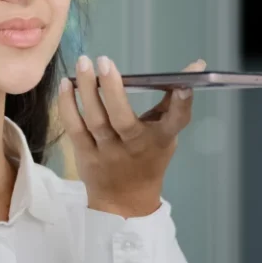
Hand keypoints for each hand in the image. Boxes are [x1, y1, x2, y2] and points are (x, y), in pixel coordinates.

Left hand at [57, 56, 206, 217]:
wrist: (124, 201)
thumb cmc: (147, 159)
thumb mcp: (165, 135)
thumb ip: (172, 103)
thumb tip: (195, 66)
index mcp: (159, 140)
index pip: (175, 122)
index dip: (181, 105)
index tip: (184, 85)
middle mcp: (134, 147)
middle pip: (123, 118)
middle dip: (113, 88)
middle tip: (104, 60)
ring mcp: (107, 152)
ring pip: (95, 120)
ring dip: (86, 90)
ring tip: (83, 63)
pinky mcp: (85, 154)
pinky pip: (74, 127)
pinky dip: (68, 104)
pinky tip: (66, 83)